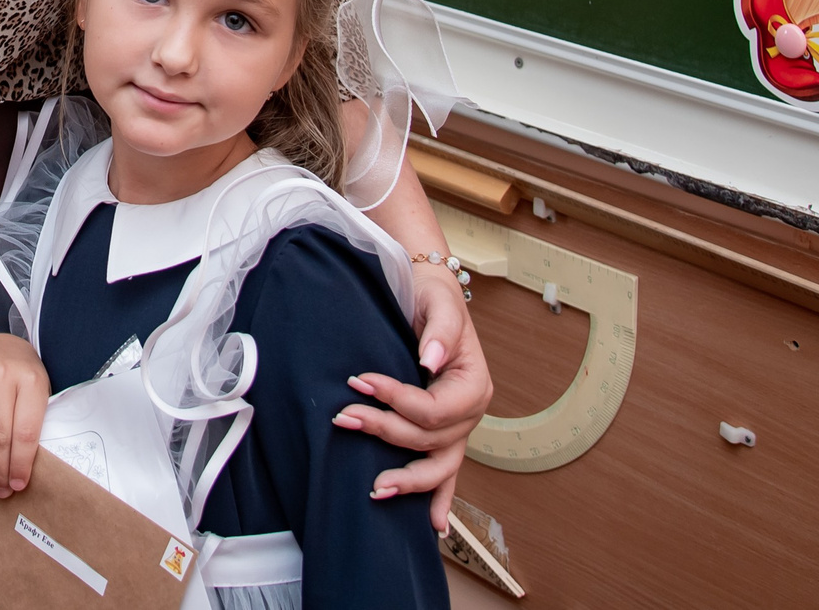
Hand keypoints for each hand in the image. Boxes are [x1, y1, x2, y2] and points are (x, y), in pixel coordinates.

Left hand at [334, 268, 491, 532]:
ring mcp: (457, 428)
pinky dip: (438, 497)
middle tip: (345, 418)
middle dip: (387, 434)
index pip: (435, 410)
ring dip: (407, 479)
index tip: (361, 382)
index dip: (398, 401)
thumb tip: (431, 359)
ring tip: (376, 488)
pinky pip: (444, 472)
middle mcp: (469, 413)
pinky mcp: (441, 433)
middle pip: (430, 440)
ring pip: (438, 465)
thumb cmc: (434, 298)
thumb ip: (441, 331)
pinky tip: (432, 524)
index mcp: (473, 385)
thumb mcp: (440, 304)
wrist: (427, 293)